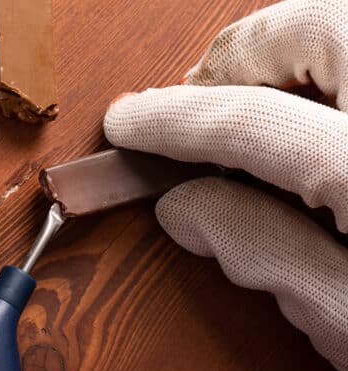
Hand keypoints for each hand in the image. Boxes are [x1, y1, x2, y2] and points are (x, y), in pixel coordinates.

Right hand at [104, 0, 347, 370]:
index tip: (131, 120)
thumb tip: (185, 208)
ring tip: (252, 89)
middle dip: (237, 54)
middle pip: (317, 24)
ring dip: (291, 46)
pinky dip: (336, 59)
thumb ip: (266, 257)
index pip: (255, 123)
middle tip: (195, 94)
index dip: (176, 119)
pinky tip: (317, 97)